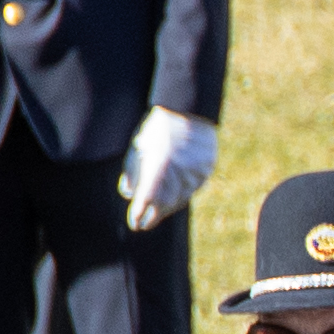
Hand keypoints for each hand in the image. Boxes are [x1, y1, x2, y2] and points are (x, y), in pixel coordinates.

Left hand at [118, 114, 217, 231]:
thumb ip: (131, 172)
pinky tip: (176, 192)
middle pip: (163, 208)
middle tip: (146, 223)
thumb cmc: (155, 128)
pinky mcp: (205, 172)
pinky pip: (192, 188)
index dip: (138, 216)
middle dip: (153, 217)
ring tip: (160, 209)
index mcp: (154, 173)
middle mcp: (175, 178)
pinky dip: (182, 192)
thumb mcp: (137, 148)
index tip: (134, 223)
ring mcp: (192, 176)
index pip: (144, 205)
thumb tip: (128, 193)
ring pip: (180, 200)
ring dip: (168, 207)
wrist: (186, 111)